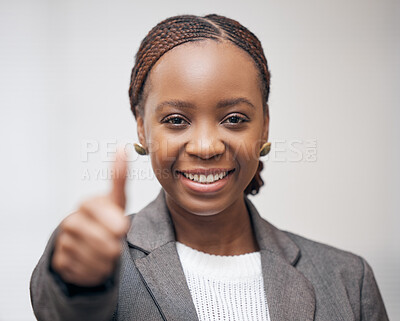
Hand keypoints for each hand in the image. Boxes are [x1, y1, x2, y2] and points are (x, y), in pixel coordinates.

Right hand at [51, 149, 129, 286]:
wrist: (87, 243)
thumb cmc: (107, 218)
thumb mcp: (116, 200)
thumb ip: (119, 178)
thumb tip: (122, 148)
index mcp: (87, 204)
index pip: (98, 209)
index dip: (112, 220)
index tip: (123, 228)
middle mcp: (72, 221)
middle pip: (102, 240)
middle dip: (115, 245)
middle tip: (117, 243)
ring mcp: (64, 242)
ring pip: (95, 259)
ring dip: (107, 260)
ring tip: (107, 253)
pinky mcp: (60, 262)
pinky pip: (84, 273)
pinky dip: (95, 272)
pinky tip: (95, 263)